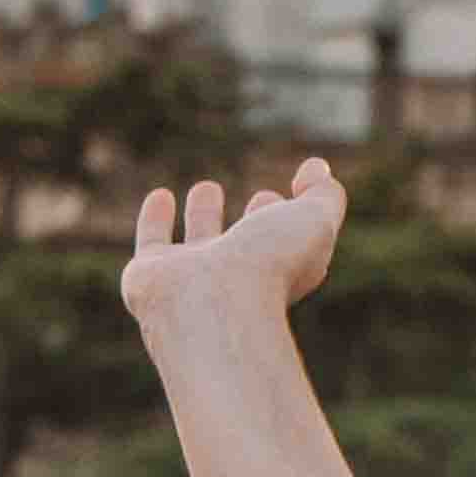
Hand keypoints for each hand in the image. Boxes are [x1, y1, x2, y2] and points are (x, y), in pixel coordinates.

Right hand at [122, 161, 345, 342]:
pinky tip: (160, 197)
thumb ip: (325, 195)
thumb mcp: (316, 221)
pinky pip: (152, 241)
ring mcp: (194, 278)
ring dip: (205, 214)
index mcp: (278, 273)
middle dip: (256, 218)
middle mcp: (237, 279)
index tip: (293, 191)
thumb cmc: (270, 267)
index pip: (289, 241)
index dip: (293, 215)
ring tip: (207, 189)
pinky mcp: (150, 275)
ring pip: (200, 241)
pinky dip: (154, 219)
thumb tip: (318, 169)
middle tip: (263, 197)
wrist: (212, 307)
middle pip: (248, 246)